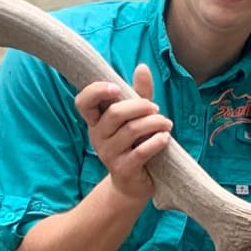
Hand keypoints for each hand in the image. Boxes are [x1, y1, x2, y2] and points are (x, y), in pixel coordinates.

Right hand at [74, 63, 173, 201]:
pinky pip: (141, 151)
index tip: (116, 88)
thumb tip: (142, 67)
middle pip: (115, 113)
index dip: (96, 92)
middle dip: (140, 106)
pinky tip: (165, 138)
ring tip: (167, 124)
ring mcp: (108, 154)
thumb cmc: (135, 144)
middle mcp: (97, 137)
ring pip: (132, 130)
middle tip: (156, 109)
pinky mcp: (123, 169)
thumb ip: (138, 93)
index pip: (83, 102)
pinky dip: (156, 141)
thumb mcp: (136, 117)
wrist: (134, 183)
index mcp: (96, 121)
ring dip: (154, 123)